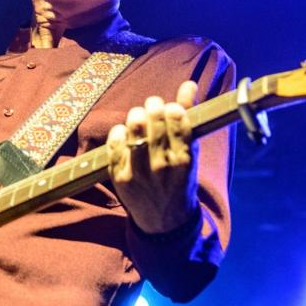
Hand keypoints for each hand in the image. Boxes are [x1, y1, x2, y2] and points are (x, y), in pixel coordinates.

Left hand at [107, 80, 199, 234]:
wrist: (164, 221)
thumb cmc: (180, 180)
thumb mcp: (190, 152)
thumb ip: (188, 117)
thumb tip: (189, 84)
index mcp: (184, 158)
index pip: (177, 118)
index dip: (171, 107)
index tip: (170, 108)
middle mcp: (162, 166)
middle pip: (152, 119)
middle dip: (152, 107)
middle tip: (152, 108)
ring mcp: (139, 172)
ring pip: (133, 128)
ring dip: (136, 116)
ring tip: (139, 118)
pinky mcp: (119, 177)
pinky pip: (115, 143)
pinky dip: (118, 132)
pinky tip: (124, 133)